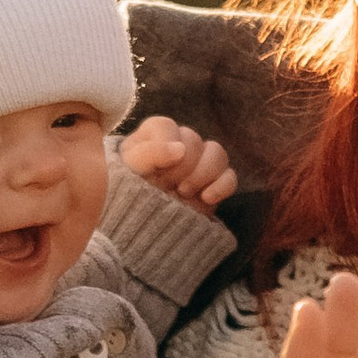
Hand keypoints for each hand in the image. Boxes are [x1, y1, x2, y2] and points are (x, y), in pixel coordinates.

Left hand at [118, 115, 238, 208]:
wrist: (140, 230)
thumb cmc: (127, 197)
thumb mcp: (129, 173)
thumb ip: (149, 153)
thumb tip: (180, 148)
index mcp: (152, 139)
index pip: (166, 126)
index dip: (165, 145)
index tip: (159, 168)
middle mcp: (177, 146)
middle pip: (193, 139)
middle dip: (180, 166)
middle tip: (167, 186)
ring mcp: (198, 165)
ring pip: (217, 152)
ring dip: (202, 173)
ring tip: (184, 192)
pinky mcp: (213, 185)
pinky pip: (230, 176)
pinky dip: (222, 186)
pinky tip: (207, 198)